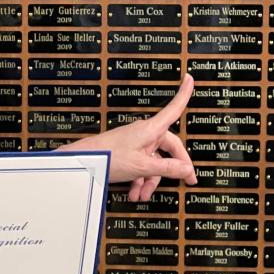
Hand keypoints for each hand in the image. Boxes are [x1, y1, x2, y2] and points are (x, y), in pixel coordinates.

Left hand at [69, 74, 197, 202]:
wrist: (83, 162)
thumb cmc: (108, 157)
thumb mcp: (142, 166)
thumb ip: (166, 168)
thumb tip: (186, 169)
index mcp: (151, 129)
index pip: (174, 108)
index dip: (184, 94)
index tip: (190, 78)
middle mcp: (145, 133)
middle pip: (169, 148)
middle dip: (172, 169)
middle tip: (187, 180)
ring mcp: (136, 142)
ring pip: (154, 161)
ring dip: (151, 180)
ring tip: (144, 195)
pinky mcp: (128, 152)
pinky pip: (142, 165)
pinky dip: (140, 179)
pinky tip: (135, 193)